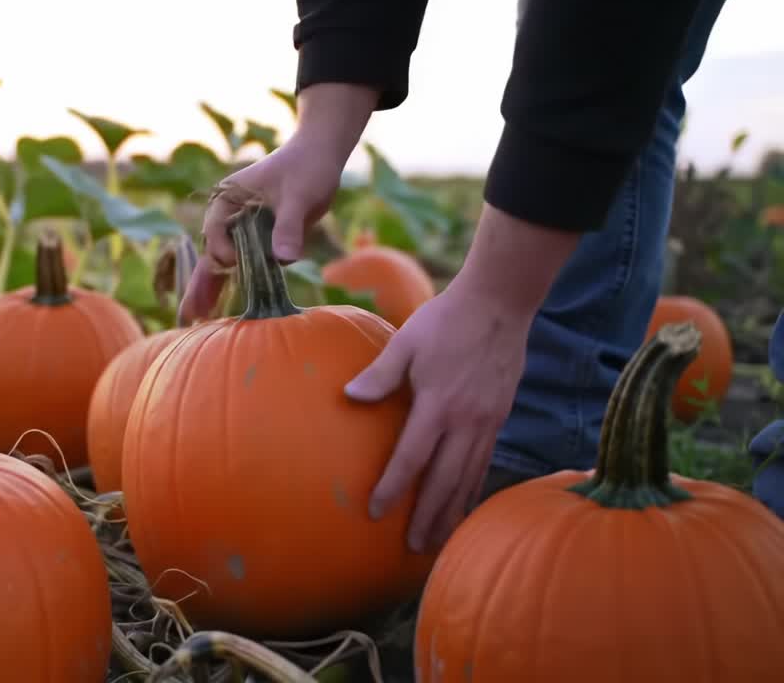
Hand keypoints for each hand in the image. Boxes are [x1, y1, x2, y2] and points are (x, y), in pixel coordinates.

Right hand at [178, 140, 345, 323]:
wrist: (320, 157)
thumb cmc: (306, 167)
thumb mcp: (299, 196)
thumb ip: (288, 226)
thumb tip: (284, 258)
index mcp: (229, 198)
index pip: (216, 231)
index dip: (222, 249)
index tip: (234, 261)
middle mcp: (230, 215)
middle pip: (211, 252)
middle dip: (200, 283)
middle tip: (189, 313)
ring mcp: (243, 229)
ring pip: (222, 263)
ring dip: (211, 288)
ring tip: (196, 317)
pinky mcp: (259, 240)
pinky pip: (243, 265)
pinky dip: (234, 283)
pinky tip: (220, 308)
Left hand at [345, 287, 532, 552]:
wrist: (499, 304)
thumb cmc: (446, 320)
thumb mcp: (407, 341)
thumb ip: (380, 374)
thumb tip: (349, 396)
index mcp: (438, 404)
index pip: (413, 457)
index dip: (394, 487)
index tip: (377, 511)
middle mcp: (466, 420)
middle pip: (445, 479)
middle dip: (429, 516)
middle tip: (413, 546)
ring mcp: (487, 421)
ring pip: (469, 476)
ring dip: (453, 510)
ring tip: (439, 538)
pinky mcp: (500, 417)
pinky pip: (485, 461)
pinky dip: (473, 487)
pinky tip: (465, 502)